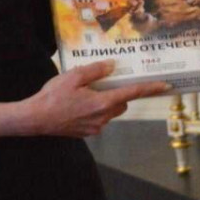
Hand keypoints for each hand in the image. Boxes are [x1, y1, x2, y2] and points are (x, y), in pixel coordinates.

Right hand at [20, 61, 169, 137]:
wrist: (35, 119)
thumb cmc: (53, 97)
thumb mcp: (74, 77)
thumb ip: (96, 71)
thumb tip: (112, 66)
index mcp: (102, 103)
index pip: (132, 93)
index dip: (150, 88)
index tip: (165, 86)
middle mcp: (102, 118)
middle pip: (122, 103)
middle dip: (120, 92)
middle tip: (106, 81)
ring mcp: (95, 127)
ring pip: (111, 111)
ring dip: (106, 101)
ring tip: (87, 91)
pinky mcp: (87, 132)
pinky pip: (99, 119)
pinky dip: (95, 109)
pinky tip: (78, 103)